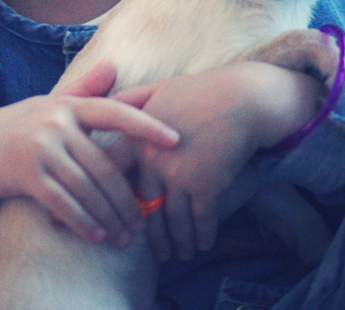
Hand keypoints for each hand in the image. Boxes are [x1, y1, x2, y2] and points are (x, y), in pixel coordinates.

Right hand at [0, 60, 178, 254]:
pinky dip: (83, 222)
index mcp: (67, 105)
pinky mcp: (26, 174)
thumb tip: (113, 66)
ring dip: (108, 217)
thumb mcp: (48, 104)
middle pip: (105, 165)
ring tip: (124, 236)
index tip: (175, 140)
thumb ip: (83, 90)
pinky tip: (96, 236)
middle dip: (127, 198)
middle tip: (143, 223)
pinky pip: (63, 203)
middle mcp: (56, 123)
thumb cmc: (17, 128)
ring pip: (87, 188)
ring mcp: (40, 148)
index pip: (115, 112)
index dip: (147, 125)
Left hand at [112, 62, 322, 260]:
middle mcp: (153, 161)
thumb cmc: (199, 92)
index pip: (115, 179)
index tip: (115, 221)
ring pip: (174, 220)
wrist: (242, 98)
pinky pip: (201, 220)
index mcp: (137, 139)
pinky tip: (203, 244)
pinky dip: (203, 236)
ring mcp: (179, 175)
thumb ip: (128, 100)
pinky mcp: (206, 185)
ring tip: (179, 254)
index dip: (113, 203)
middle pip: (146, 208)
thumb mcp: (156, 89)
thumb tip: (103, 107)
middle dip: (150, 235)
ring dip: (178, 242)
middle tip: (154, 252)